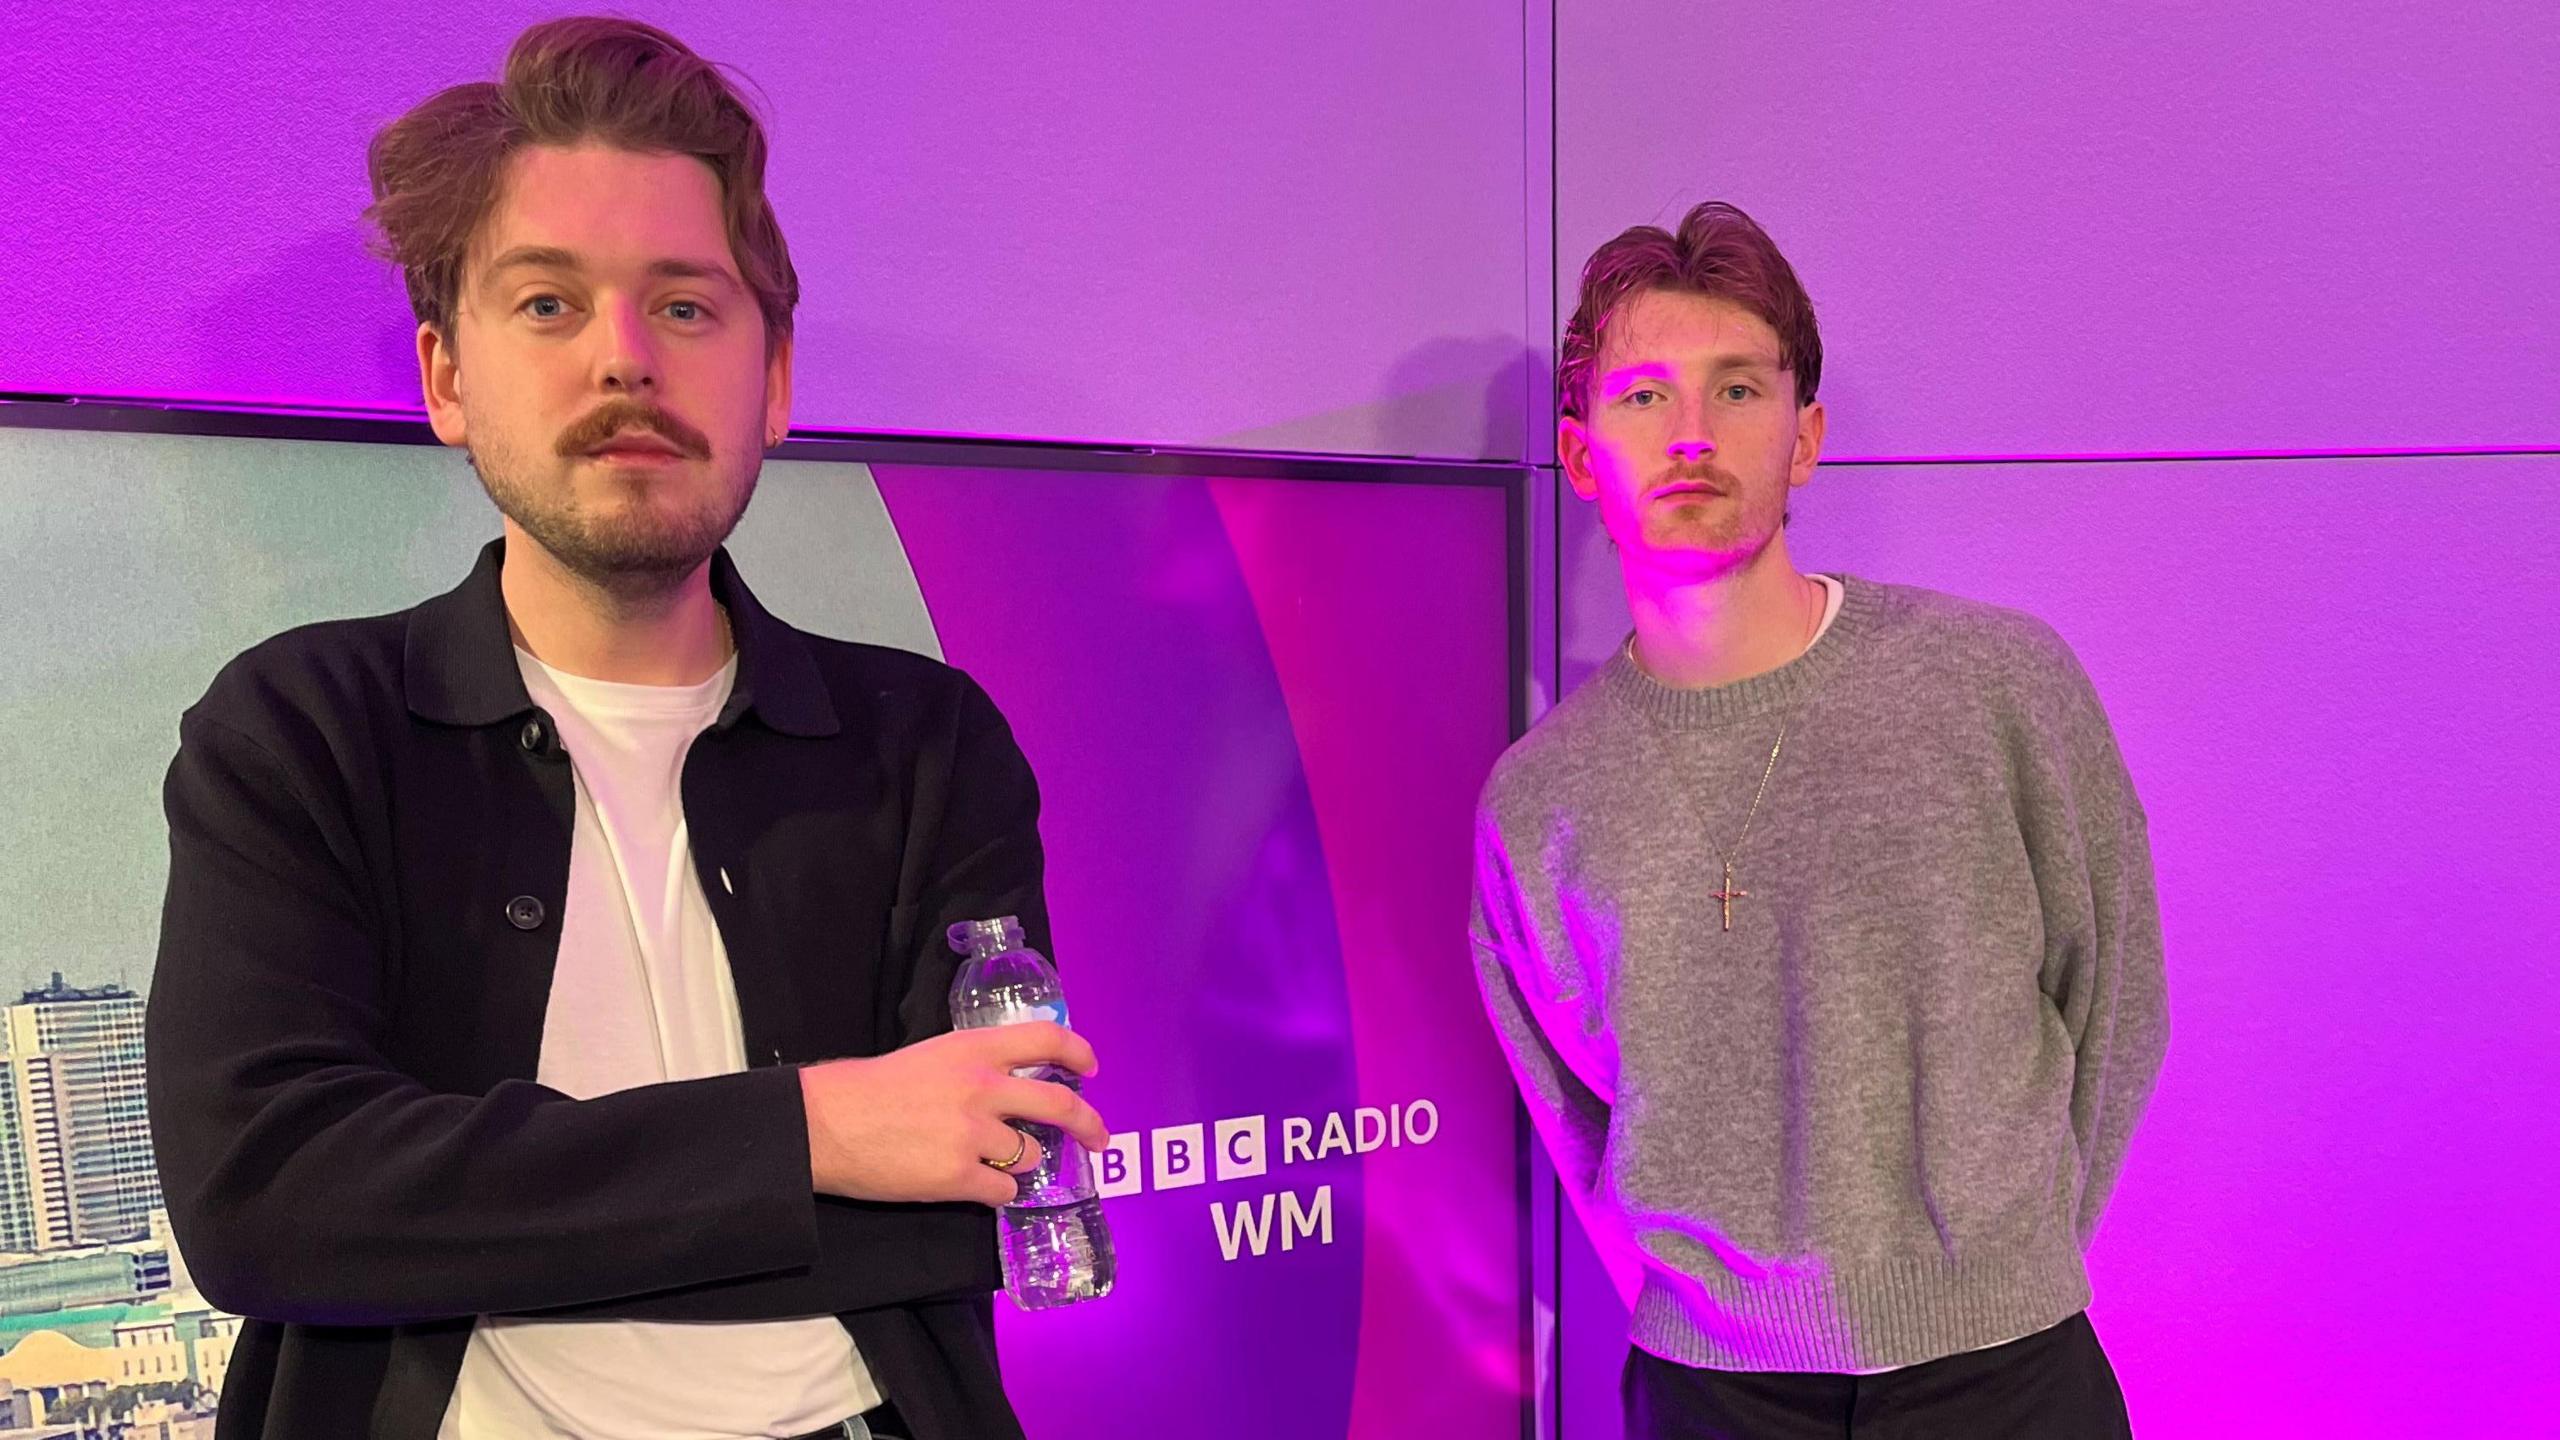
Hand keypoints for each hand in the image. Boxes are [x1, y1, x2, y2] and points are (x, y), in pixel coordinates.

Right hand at [799, 1023, 1107, 1206]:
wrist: (828, 1124)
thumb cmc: (871, 1088)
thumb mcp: (931, 1057)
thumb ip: (974, 1067)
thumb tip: (1011, 1087)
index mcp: (974, 1049)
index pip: (1046, 1039)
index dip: (1077, 1052)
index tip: (1090, 1069)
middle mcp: (983, 1087)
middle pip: (1059, 1104)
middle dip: (1088, 1124)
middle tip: (1098, 1138)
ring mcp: (974, 1134)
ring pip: (1030, 1155)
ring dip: (1020, 1162)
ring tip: (987, 1160)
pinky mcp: (959, 1177)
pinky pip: (1003, 1190)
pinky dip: (994, 1191)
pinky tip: (971, 1184)